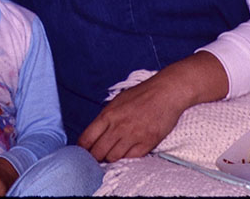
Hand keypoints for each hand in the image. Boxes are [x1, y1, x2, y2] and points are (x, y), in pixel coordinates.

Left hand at [77, 52, 228, 161]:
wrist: (167, 92)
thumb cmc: (142, 94)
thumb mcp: (118, 101)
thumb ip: (106, 118)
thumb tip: (94, 135)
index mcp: (108, 114)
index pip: (86, 139)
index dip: (82, 150)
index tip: (83, 153)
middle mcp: (118, 127)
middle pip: (98, 152)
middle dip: (95, 157)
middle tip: (98, 157)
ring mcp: (133, 136)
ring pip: (113, 158)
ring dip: (111, 157)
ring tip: (114, 153)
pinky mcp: (147, 143)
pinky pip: (131, 158)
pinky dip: (127, 157)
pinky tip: (128, 151)